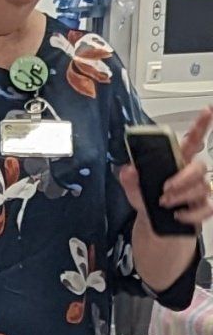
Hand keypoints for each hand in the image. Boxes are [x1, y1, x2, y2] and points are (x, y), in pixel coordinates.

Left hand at [120, 105, 212, 284]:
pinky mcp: (203, 208)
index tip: (208, 110)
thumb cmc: (148, 199)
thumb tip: (128, 169)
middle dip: (183, 179)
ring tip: (164, 204)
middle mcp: (191, 173)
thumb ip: (129, 178)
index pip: (192, 139)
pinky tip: (178, 216)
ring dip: (181, 197)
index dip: (201, 125)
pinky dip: (192, 214)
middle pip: (200, 167)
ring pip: (201, 188)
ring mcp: (200, 190)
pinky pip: (207, 208)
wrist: (152, 224)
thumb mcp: (134, 188)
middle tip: (165, 190)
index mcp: (177, 160)